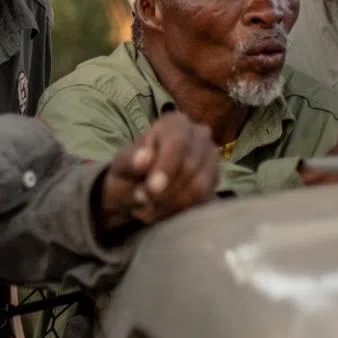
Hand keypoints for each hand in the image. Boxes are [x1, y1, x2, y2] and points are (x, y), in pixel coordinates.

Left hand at [95, 112, 217, 236]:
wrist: (138, 189)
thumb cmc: (131, 170)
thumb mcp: (121, 164)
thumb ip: (131, 161)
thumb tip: (144, 159)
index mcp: (176, 123)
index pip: (177, 143)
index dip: (166, 167)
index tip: (151, 189)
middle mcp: (200, 137)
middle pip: (190, 168)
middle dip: (164, 191)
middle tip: (141, 200)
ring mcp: (211, 161)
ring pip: (199, 189)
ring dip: (170, 205)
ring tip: (147, 209)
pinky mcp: (215, 185)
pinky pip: (203, 204)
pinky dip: (179, 213)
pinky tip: (161, 213)